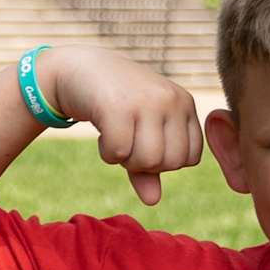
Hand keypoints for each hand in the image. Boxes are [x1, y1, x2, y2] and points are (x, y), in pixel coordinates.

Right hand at [39, 45, 205, 205]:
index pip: (190, 158)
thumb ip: (149, 166)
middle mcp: (171, 100)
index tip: (143, 145)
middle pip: (170, 163)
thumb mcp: (140, 130)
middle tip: (126, 144)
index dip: (164, 162)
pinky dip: (107, 153)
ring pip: (147, 160)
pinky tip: (103, 133)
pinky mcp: (118, 106)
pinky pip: (119, 152)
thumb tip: (153, 201)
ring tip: (115, 138)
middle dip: (144, 164)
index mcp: (185, 104)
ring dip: (125, 160)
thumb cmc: (115, 102)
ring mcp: (146, 101)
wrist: (79, 69)